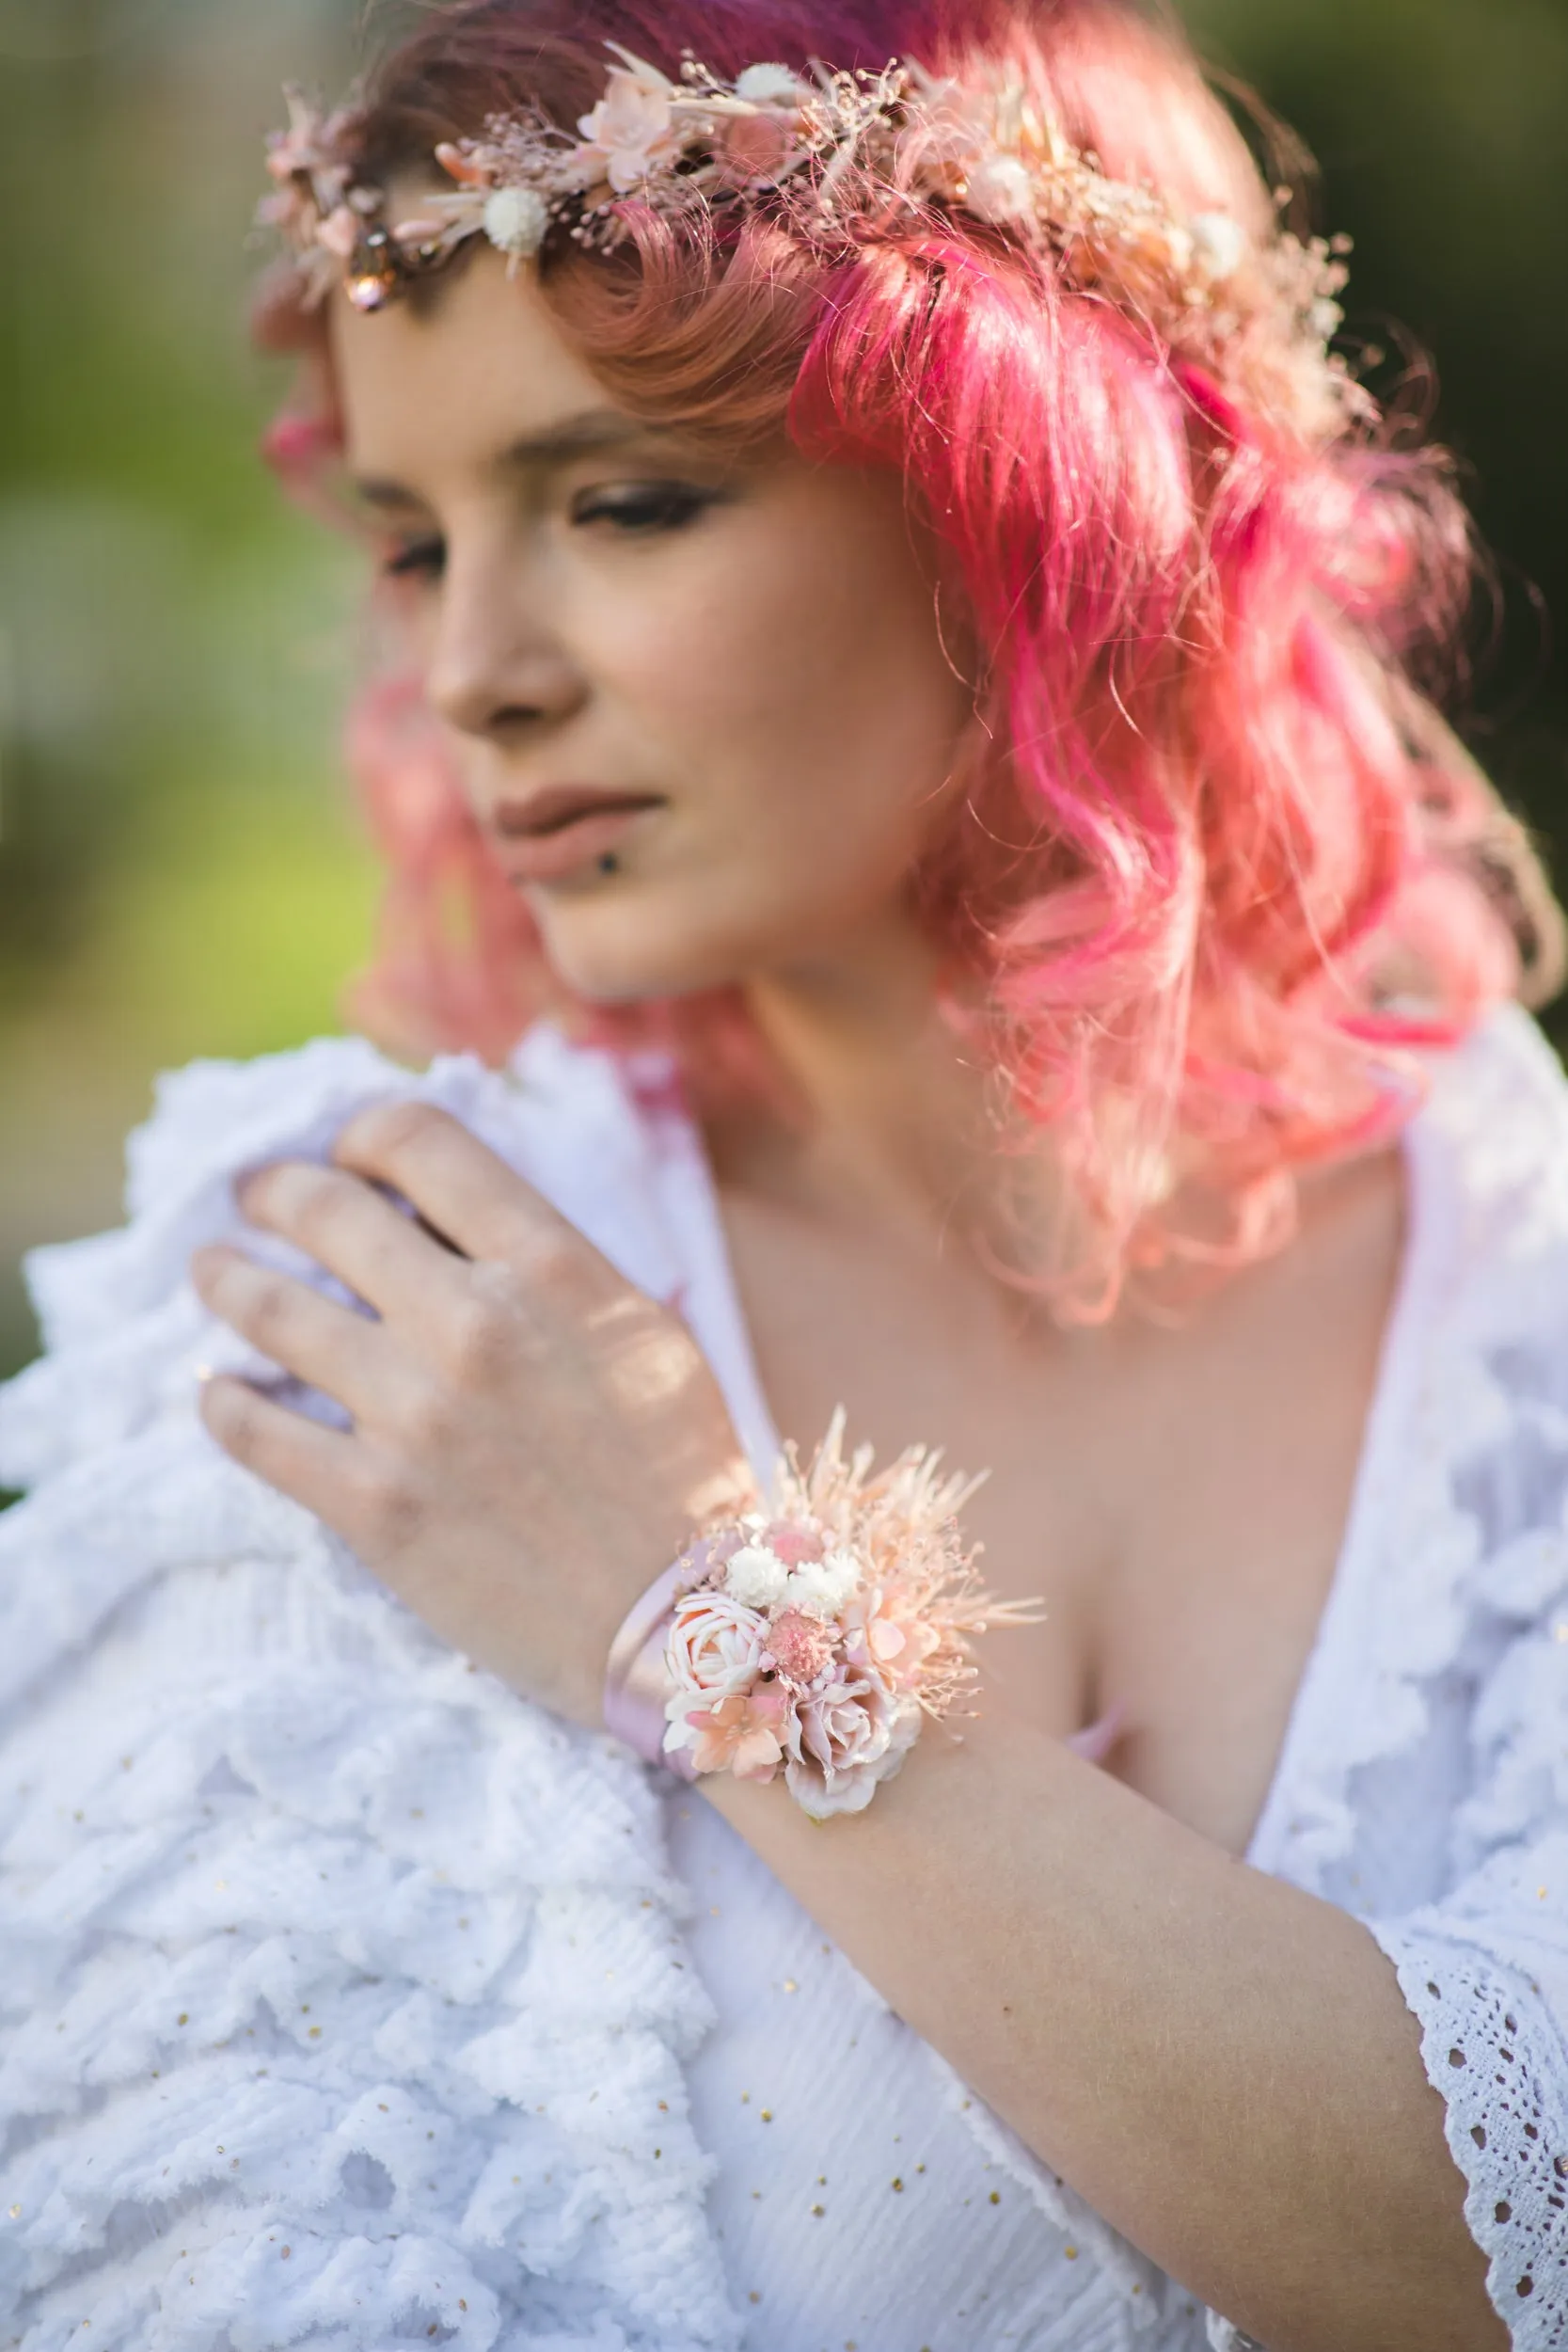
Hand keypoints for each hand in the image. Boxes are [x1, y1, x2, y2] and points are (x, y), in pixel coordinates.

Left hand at [189, 1099, 758, 1725]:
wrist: (685, 1622)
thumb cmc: (678, 1471)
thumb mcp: (641, 1329)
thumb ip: (548, 1264)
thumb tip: (445, 1217)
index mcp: (551, 1267)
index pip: (416, 1141)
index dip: (360, 1133)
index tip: (342, 1154)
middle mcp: (474, 1323)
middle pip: (326, 1210)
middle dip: (273, 1189)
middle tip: (251, 1194)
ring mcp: (414, 1415)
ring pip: (269, 1309)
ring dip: (225, 1278)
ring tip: (212, 1271)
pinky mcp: (373, 1505)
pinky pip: (254, 1430)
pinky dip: (221, 1399)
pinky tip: (216, 1390)